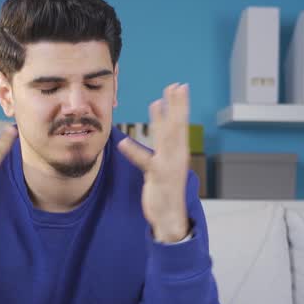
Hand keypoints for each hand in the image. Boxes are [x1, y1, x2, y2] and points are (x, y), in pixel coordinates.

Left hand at [117, 83, 191, 242]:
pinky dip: (134, 152)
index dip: (180, 105)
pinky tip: (123, 142)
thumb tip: (161, 131)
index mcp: (179, 152)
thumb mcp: (165, 165)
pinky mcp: (158, 177)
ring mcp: (169, 166)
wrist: (171, 217)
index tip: (180, 87)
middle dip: (177, 105)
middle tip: (175, 86)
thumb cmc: (166, 190)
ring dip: (162, 120)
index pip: (180, 124)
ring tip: (156, 103)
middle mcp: (178, 156)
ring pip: (167, 138)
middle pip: (177, 126)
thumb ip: (163, 147)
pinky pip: (145, 162)